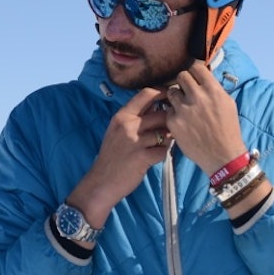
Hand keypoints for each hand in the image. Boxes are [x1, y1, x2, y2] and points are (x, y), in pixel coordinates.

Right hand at [66, 87, 172, 230]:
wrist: (102, 181)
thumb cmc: (113, 156)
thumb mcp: (119, 131)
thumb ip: (136, 118)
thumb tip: (159, 104)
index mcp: (122, 116)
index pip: (146, 94)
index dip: (163, 93)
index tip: (172, 97)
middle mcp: (128, 125)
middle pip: (161, 114)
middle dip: (169, 122)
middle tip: (170, 130)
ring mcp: (135, 141)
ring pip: (165, 133)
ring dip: (168, 139)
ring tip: (161, 145)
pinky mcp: (142, 157)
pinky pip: (163, 150)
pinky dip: (163, 154)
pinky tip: (155, 157)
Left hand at [163, 61, 248, 173]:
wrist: (222, 155)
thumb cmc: (228, 130)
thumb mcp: (229, 104)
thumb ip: (215, 89)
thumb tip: (203, 79)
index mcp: (213, 91)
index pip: (197, 68)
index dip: (195, 72)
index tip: (195, 78)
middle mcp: (198, 97)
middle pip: (181, 76)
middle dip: (184, 83)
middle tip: (187, 92)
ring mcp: (184, 109)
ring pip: (172, 92)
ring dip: (177, 97)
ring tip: (184, 108)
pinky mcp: (174, 122)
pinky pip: (169, 110)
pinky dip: (174, 115)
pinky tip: (183, 122)